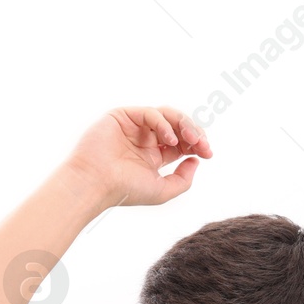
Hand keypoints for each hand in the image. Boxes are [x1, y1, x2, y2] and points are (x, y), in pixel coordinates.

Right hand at [63, 105, 212, 207]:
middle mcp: (145, 139)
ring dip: (184, 124)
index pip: (182, 143)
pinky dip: (163, 123)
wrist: (96, 184)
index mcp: (153, 155)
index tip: (207, 153)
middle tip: (202, 144)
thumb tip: (196, 160)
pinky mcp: (123, 116)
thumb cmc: (125, 190)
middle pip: (177, 126)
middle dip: (194, 133)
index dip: (197, 144)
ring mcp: (134, 126)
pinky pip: (150, 113)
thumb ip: (183, 179)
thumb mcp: (163, 190)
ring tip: (192, 139)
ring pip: (167, 115)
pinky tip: (169, 139)